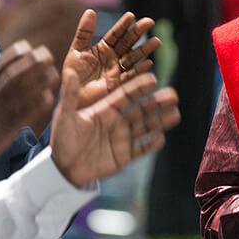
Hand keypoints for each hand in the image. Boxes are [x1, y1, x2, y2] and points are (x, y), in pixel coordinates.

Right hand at [0, 42, 57, 160]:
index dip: (12, 56)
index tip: (26, 46)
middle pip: (12, 77)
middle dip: (30, 64)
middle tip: (46, 53)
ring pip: (20, 94)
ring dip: (38, 82)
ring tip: (53, 71)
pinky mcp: (5, 130)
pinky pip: (24, 116)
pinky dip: (36, 106)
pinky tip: (49, 97)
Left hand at [50, 67, 179, 186]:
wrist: (62, 168)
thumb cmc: (62, 139)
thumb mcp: (64, 115)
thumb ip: (70, 95)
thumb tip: (67, 71)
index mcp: (105, 109)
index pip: (126, 95)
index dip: (138, 87)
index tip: (152, 78)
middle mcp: (117, 121)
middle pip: (141, 109)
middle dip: (157, 102)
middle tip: (173, 94)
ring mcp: (122, 138)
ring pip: (146, 127)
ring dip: (160, 120)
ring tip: (176, 113)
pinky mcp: (124, 156)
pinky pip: (141, 148)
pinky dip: (151, 144)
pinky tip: (160, 138)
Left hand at [65, 9, 161, 107]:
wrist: (72, 96)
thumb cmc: (73, 75)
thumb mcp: (76, 51)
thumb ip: (84, 33)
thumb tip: (90, 11)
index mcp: (103, 48)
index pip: (116, 34)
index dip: (123, 25)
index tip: (131, 15)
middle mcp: (113, 57)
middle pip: (128, 43)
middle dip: (138, 33)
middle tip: (149, 22)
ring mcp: (118, 70)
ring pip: (134, 57)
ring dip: (145, 50)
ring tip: (156, 41)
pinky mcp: (119, 84)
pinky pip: (131, 76)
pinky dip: (140, 70)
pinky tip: (149, 63)